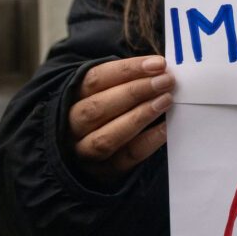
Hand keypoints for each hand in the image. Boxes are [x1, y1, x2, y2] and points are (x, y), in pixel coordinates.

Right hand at [68, 55, 174, 179]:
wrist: (92, 153)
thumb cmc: (107, 111)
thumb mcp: (107, 92)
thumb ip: (126, 82)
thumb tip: (160, 70)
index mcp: (70, 98)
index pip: (95, 79)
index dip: (128, 69)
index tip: (158, 64)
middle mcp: (72, 125)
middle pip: (98, 107)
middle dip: (136, 91)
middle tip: (166, 81)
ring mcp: (84, 151)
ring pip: (107, 136)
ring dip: (140, 116)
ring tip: (166, 101)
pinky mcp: (104, 172)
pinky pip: (125, 157)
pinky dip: (148, 142)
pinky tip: (167, 129)